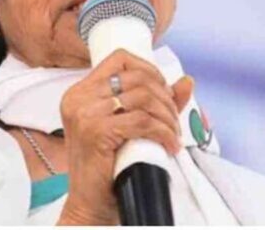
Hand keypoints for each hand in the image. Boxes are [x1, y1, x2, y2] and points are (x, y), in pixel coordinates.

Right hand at [56, 49, 193, 225]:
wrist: (90, 205)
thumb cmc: (106, 168)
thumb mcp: (128, 128)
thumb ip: (154, 103)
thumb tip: (186, 82)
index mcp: (80, 92)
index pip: (119, 58)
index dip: (149, 70)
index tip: (164, 91)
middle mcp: (77, 98)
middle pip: (136, 77)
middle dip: (165, 97)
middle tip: (174, 121)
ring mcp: (84, 114)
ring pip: (142, 97)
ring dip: (167, 116)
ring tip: (173, 134)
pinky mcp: (95, 132)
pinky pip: (142, 121)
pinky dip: (163, 132)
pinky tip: (169, 144)